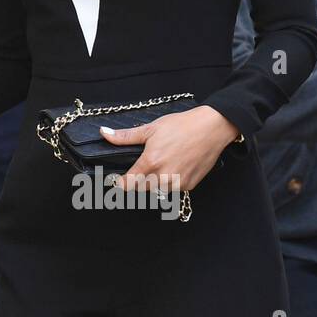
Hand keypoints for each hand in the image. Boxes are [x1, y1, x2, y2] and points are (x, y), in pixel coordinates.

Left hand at [101, 106, 241, 201]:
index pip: (128, 185)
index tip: (117, 179)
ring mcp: (178, 183)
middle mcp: (164, 176)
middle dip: (137, 181)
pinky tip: (173, 167)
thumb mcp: (151, 128)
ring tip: (159, 165)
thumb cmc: (182, 125)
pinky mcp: (190, 185)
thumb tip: (104, 133)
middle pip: (141, 189)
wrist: (212, 128)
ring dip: (153, 183)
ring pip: (157, 191)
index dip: (120, 183)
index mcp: (151, 162)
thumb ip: (125, 136)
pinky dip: (169, 182)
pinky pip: (172, 189)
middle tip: (140, 168)